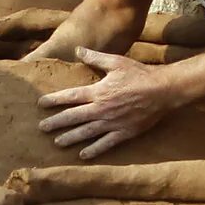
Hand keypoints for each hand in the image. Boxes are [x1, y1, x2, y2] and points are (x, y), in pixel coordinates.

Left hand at [36, 49, 176, 158]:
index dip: (54, 100)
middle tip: (42, 128)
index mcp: (98, 91)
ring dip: (70, 138)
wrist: (163, 90)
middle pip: (74, 117)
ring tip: (57, 142)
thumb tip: (78, 49)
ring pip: (86, 133)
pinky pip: (106, 144)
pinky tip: (83, 155)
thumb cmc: (140, 74)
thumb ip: (95, 57)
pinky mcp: (124, 132)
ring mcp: (113, 123)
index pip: (71, 97)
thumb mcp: (116, 61)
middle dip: (56, 122)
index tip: (41, 103)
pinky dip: (94, 150)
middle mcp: (102, 109)